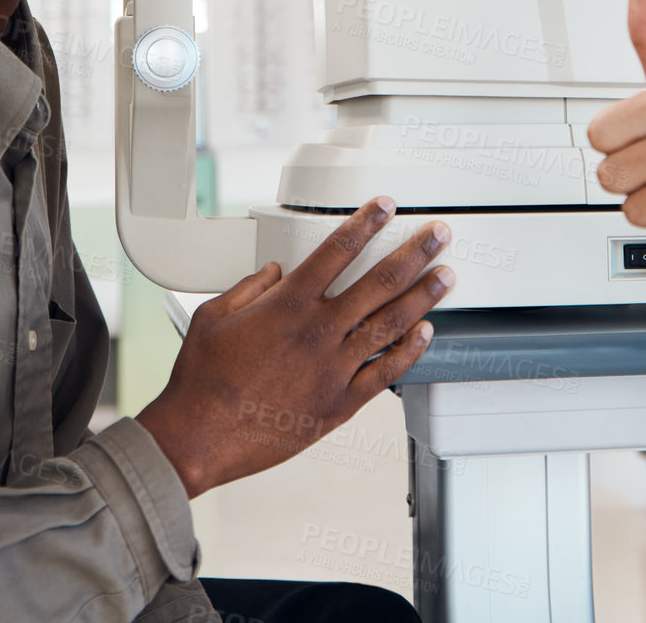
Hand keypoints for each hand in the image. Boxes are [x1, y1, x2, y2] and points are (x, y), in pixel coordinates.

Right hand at [135, 198, 451, 497]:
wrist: (199, 437)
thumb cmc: (201, 381)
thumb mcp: (213, 316)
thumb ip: (249, 287)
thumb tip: (273, 271)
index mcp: (287, 305)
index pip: (337, 250)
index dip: (365, 223)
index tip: (385, 207)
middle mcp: (318, 331)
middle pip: (379, 282)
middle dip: (414, 252)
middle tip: (438, 234)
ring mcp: (333, 368)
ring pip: (392, 324)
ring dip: (423, 296)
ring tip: (446, 276)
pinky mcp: (340, 404)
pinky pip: (386, 373)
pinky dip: (410, 351)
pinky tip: (426, 333)